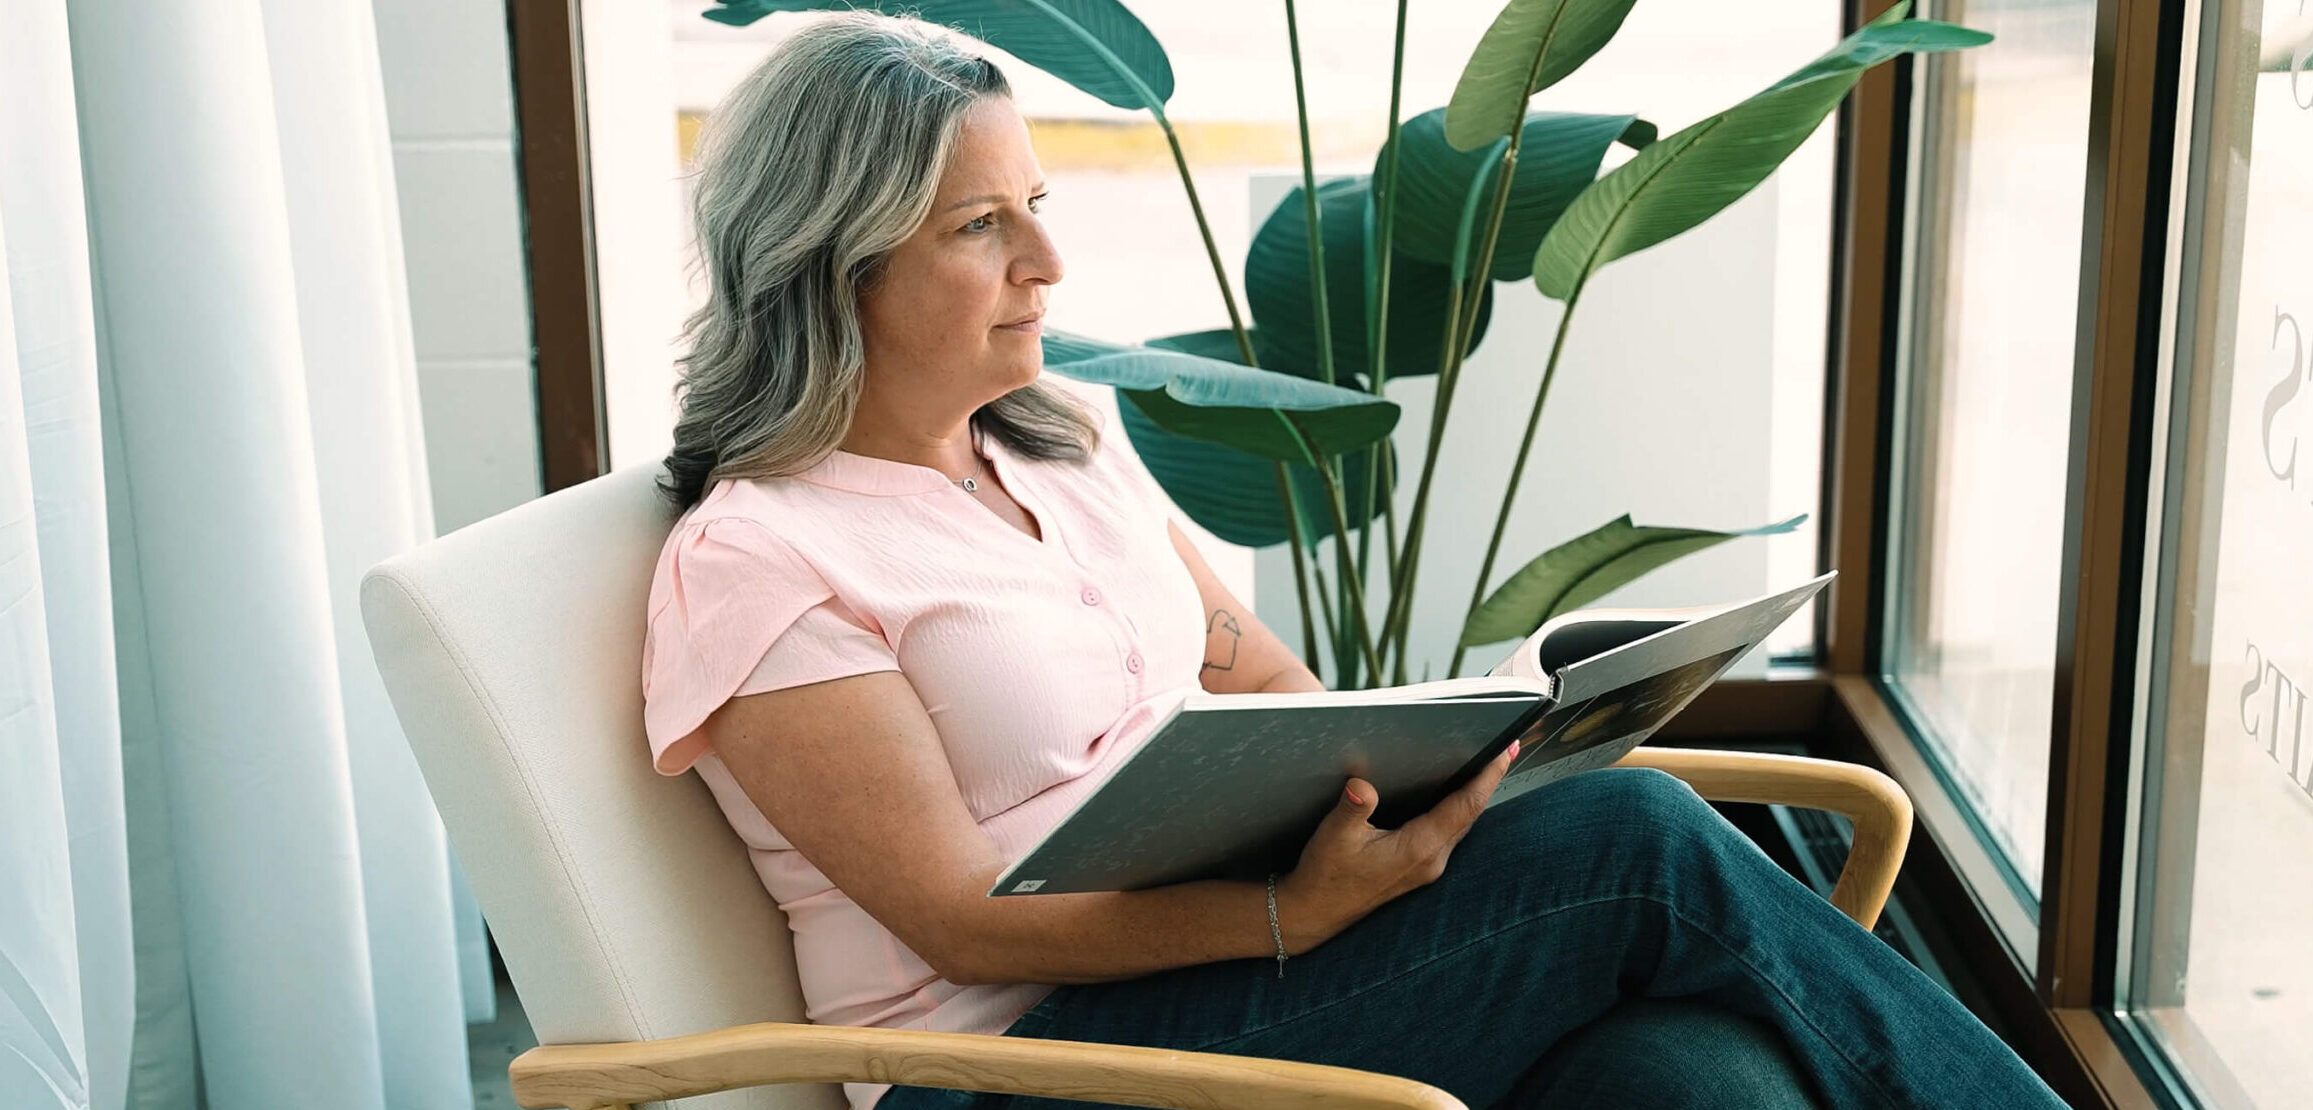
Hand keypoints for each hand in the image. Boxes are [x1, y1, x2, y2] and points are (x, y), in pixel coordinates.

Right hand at [1273, 739, 1521, 953]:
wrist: (1313, 914)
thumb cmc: (1324, 876)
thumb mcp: (1334, 837)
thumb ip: (1353, 807)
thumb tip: (1362, 784)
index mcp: (1418, 849)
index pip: (1465, 806)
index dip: (1488, 776)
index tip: (1505, 750)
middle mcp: (1431, 859)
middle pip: (1471, 813)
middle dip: (1489, 779)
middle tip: (1506, 746)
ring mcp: (1427, 866)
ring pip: (1462, 823)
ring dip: (1475, 794)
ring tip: (1487, 763)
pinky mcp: (1419, 868)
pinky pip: (1449, 831)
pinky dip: (1458, 808)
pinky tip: (1455, 793)